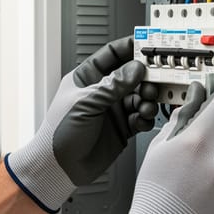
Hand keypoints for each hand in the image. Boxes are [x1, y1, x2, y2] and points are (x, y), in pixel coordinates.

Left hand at [5, 36, 157, 212]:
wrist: (60, 167)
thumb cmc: (59, 133)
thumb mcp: (85, 103)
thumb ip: (113, 85)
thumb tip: (135, 68)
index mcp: (87, 78)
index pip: (112, 54)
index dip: (130, 48)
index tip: (147, 45)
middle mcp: (102, 92)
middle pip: (132, 76)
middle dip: (145, 78)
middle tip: (154, 82)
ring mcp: (113, 110)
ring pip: (139, 96)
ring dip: (147, 99)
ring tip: (145, 105)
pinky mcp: (122, 128)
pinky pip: (141, 117)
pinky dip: (145, 117)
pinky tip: (140, 120)